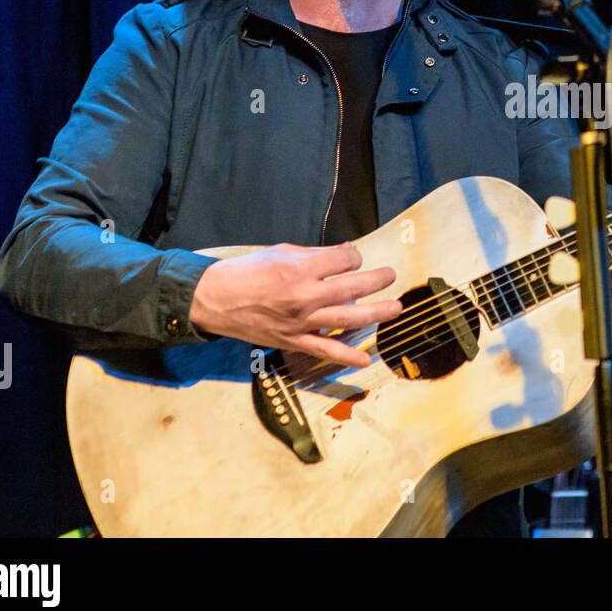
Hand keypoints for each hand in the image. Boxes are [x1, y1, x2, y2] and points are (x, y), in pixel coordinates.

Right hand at [189, 241, 402, 366]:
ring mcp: (302, 321)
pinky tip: (367, 359)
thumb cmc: (248, 271)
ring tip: (396, 308)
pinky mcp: (295, 340)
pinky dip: (347, 356)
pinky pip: (326, 350)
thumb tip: (347, 251)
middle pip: (353, 286)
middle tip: (390, 276)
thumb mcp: (282, 252)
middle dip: (377, 280)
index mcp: (301, 268)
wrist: (216, 299)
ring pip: (348, 318)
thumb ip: (317, 254)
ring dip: (376, 313)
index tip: (350, 259)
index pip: (345, 260)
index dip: (353, 257)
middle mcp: (305, 295)